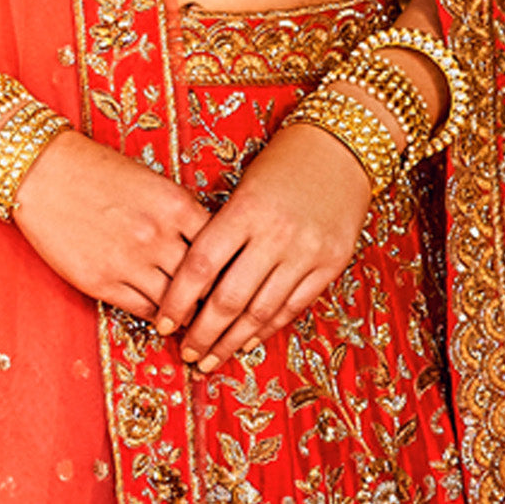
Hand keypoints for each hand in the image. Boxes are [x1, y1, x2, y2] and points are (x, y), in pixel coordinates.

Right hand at [15, 129, 210, 319]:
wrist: (45, 173)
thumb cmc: (98, 170)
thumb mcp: (151, 182)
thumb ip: (179, 214)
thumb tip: (205, 247)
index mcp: (176, 204)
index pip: (219, 249)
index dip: (228, 268)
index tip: (232, 280)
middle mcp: (158, 236)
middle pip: (203, 282)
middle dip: (213, 299)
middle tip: (221, 312)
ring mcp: (130, 262)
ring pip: (176, 304)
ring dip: (187, 315)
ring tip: (196, 323)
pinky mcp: (103, 283)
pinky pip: (145, 310)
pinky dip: (158, 316)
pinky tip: (164, 317)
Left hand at [155, 123, 371, 369]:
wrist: (341, 146)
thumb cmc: (283, 161)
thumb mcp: (245, 186)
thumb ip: (224, 230)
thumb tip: (194, 283)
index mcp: (246, 209)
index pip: (202, 264)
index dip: (179, 299)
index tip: (163, 322)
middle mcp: (276, 234)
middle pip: (229, 298)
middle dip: (203, 333)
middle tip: (186, 353)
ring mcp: (306, 252)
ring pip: (261, 312)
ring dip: (232, 342)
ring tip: (211, 358)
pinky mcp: (330, 264)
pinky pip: (293, 307)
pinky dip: (267, 329)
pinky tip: (248, 341)